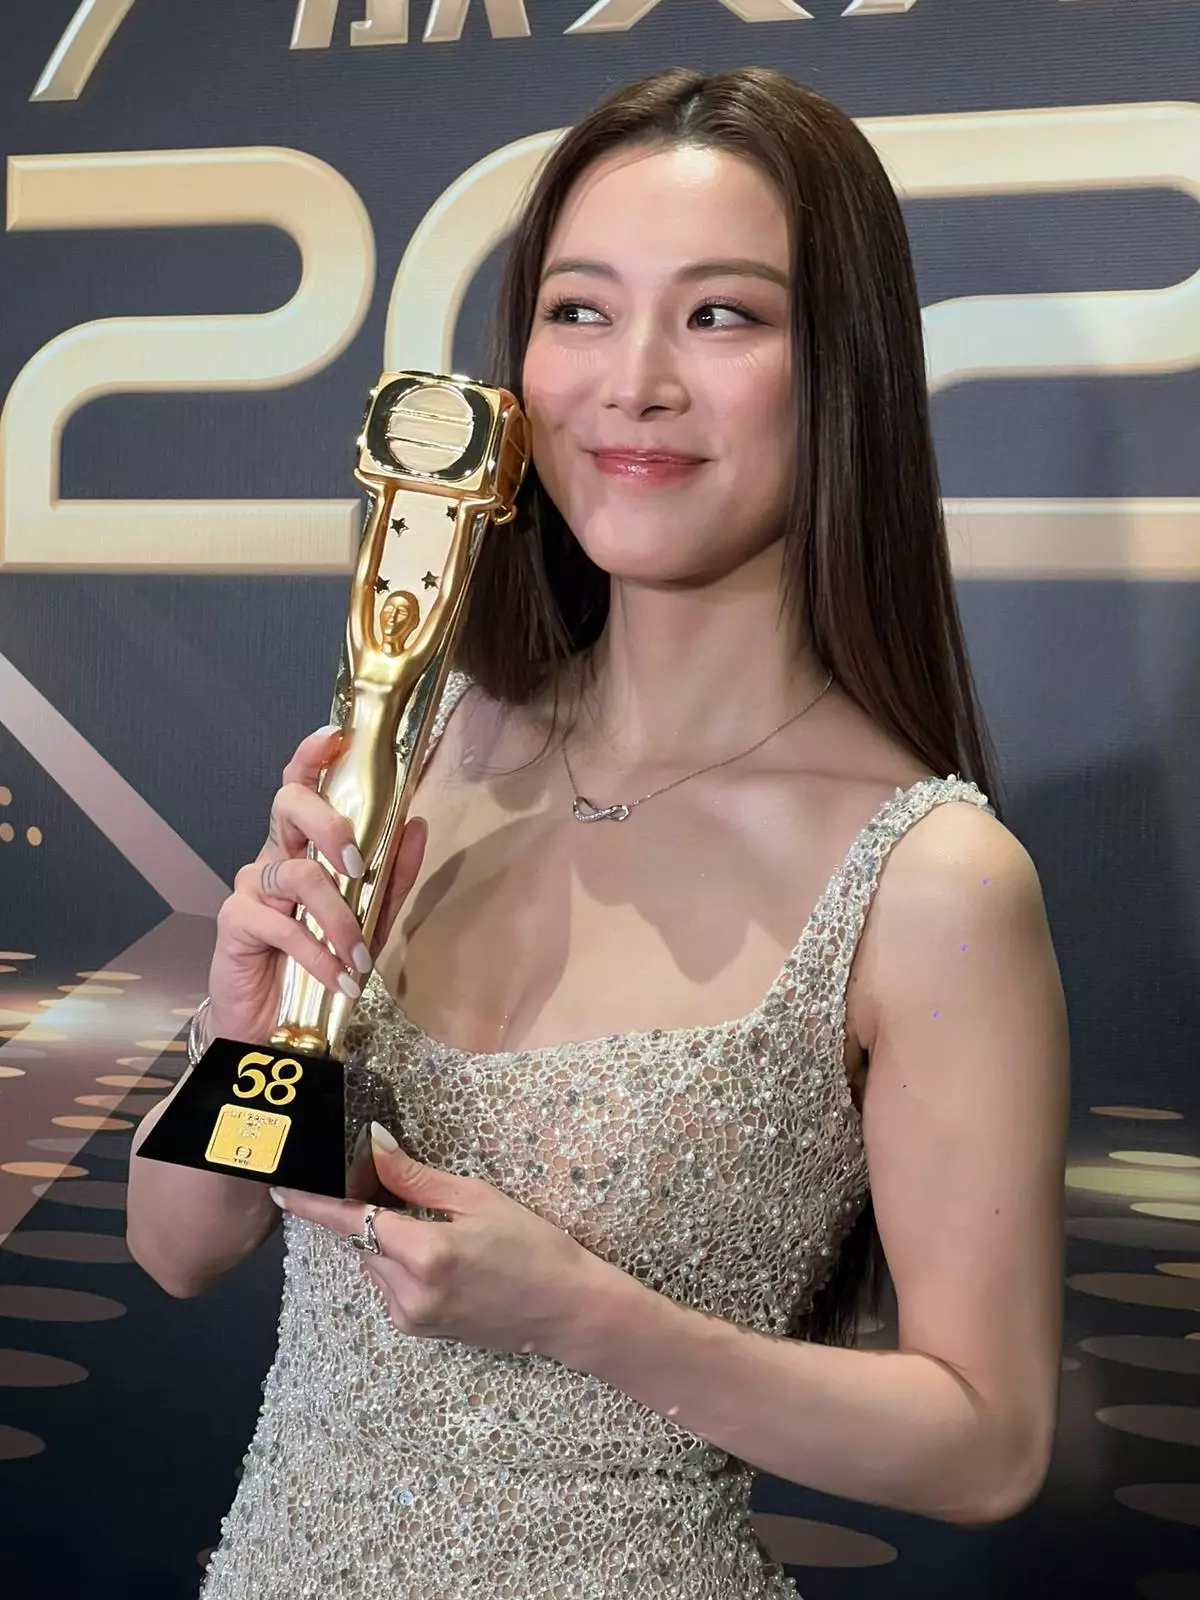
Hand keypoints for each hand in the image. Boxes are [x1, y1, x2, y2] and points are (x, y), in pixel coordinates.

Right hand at [206, 725, 426, 1046]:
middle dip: (330, 823)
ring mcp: (251, 887)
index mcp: (303, 846)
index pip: (301, 786)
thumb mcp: (370, 918)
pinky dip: (319, 954)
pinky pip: (282, 926)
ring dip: (339, 919)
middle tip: (359, 864)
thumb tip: (417, 824)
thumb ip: (393, 875)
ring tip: (360, 958)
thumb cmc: (320, 959)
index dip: (312, 756)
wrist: (274, 1019)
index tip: (335, 735)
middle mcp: (273, 856)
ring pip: (298, 875)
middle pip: (289, 806)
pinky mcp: (236, 922)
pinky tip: (340, 978)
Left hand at [271, 1123, 605, 1363]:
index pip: (352, 1223)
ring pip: (372, 1263)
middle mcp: (409, 1292)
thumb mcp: (478, 1199)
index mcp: (425, 1254)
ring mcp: (411, 1317)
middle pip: (361, 1241)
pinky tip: (435, 1255)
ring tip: (430, 1225)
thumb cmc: (532, 1246)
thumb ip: (416, 1178)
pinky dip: (397, 1263)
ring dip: (384, 1240)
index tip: (282, 1188)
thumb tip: (372, 1144)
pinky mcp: (416, 1329)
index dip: (313, 1205)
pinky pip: (387, 1285)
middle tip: (392, 1188)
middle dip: (365, 1213)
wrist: (564, 1310)